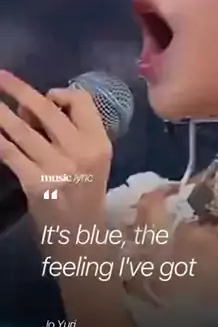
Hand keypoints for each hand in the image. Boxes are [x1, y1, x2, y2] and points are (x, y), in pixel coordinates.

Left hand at [0, 70, 112, 230]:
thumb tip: (33, 107)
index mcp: (99, 142)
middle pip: (47, 109)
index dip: (60, 92)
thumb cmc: (84, 194)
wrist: (80, 237)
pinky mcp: (36, 183)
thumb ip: (72, 133)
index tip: (46, 97)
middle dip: (18, 89)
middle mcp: (81, 151)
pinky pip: (10, 152)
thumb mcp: (92, 160)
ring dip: (0, 112)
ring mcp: (58, 168)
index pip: (81, 101)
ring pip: (22, 129)